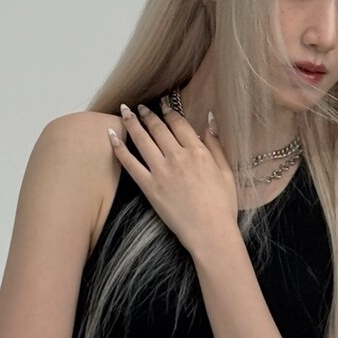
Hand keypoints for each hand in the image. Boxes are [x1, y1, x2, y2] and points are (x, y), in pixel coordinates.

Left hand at [109, 102, 238, 253]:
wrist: (210, 232)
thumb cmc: (223, 205)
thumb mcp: (226, 171)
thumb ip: (216, 145)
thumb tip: (210, 121)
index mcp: (198, 152)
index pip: (179, 124)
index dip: (169, 111)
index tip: (163, 105)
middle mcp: (178, 157)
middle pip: (158, 128)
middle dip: (148, 114)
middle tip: (140, 106)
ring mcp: (161, 171)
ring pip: (142, 140)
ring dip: (131, 123)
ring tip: (124, 112)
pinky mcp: (149, 187)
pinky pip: (130, 164)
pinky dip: (119, 148)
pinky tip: (111, 136)